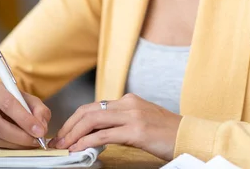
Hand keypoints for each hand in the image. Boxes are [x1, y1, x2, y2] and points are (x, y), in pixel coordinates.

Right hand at [0, 81, 50, 148]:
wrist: (0, 106)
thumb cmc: (16, 101)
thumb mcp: (30, 100)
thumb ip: (39, 110)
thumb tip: (41, 126)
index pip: (8, 104)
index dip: (24, 119)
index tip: (39, 130)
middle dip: (20, 136)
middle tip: (36, 140)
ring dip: (16, 144)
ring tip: (30, 143)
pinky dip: (10, 147)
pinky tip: (20, 144)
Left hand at [48, 93, 181, 160]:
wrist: (192, 137)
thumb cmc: (168, 134)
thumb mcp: (142, 122)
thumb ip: (121, 123)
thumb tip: (96, 134)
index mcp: (128, 100)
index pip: (93, 107)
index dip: (74, 120)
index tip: (64, 133)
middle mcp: (128, 104)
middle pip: (88, 111)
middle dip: (68, 127)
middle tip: (57, 141)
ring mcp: (132, 116)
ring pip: (92, 120)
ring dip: (73, 134)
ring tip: (63, 147)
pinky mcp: (137, 131)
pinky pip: (104, 135)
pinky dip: (87, 141)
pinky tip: (78, 149)